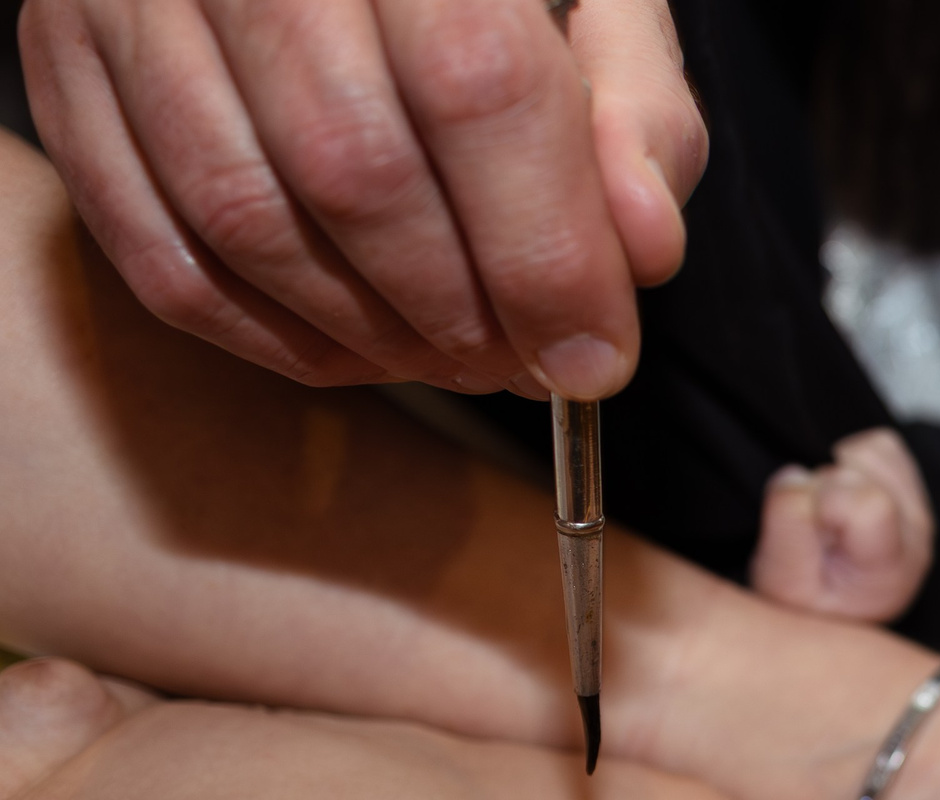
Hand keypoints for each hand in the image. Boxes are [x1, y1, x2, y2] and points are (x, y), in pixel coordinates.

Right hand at [17, 0, 704, 395]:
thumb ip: (636, 113)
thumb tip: (643, 252)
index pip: (479, 86)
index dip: (544, 251)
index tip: (595, 358)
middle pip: (358, 171)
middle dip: (461, 311)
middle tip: (524, 363)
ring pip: (249, 222)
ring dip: (373, 336)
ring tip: (455, 356)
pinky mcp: (63, 64)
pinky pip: (157, 253)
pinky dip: (272, 336)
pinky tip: (358, 347)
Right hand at [749, 429, 936, 624]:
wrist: (825, 607)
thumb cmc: (804, 600)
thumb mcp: (780, 580)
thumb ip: (788, 525)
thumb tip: (799, 474)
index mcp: (889, 568)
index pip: (869, 505)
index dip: (822, 503)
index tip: (811, 534)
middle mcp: (914, 537)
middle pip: (859, 474)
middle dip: (821, 492)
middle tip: (817, 532)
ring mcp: (917, 509)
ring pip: (870, 453)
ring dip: (836, 475)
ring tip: (828, 518)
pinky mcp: (909, 486)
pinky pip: (877, 446)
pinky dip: (849, 461)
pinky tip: (841, 499)